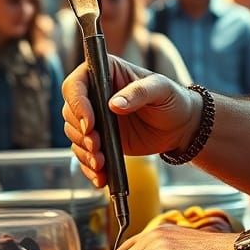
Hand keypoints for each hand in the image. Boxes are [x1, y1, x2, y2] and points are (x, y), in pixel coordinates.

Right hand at [62, 57, 200, 187]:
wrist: (179, 126)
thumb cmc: (172, 99)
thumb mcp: (160, 90)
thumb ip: (139, 93)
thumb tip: (114, 104)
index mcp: (106, 73)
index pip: (76, 84)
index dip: (77, 104)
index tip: (88, 124)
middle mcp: (95, 94)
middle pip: (70, 112)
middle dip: (80, 133)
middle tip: (97, 147)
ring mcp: (96, 118)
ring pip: (74, 135)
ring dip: (84, 152)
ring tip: (101, 163)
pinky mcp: (100, 139)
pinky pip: (85, 153)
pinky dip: (88, 167)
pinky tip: (100, 176)